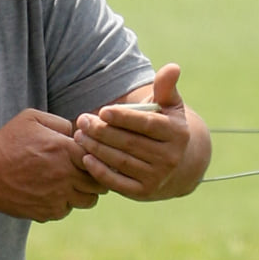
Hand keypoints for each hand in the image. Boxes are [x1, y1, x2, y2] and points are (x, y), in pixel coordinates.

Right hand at [0, 109, 106, 221]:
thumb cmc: (8, 142)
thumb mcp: (32, 118)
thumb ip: (60, 123)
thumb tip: (77, 133)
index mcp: (65, 150)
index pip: (99, 157)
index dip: (98, 157)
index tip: (91, 156)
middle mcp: (66, 176)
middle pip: (99, 183)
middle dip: (96, 177)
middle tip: (87, 173)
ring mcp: (58, 197)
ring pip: (88, 200)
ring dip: (84, 193)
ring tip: (71, 184)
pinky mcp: (48, 212)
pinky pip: (67, 210)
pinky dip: (64, 204)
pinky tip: (52, 193)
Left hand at [72, 63, 196, 199]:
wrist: (178, 165)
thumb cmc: (166, 128)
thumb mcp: (170, 107)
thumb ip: (166, 87)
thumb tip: (172, 67)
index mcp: (177, 133)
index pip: (146, 124)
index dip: (123, 117)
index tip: (102, 110)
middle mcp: (170, 157)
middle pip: (129, 142)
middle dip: (102, 131)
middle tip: (82, 120)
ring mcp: (157, 177)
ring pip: (120, 161)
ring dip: (96, 148)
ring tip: (79, 135)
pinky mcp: (144, 192)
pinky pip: (117, 182)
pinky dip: (99, 171)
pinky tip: (85, 158)